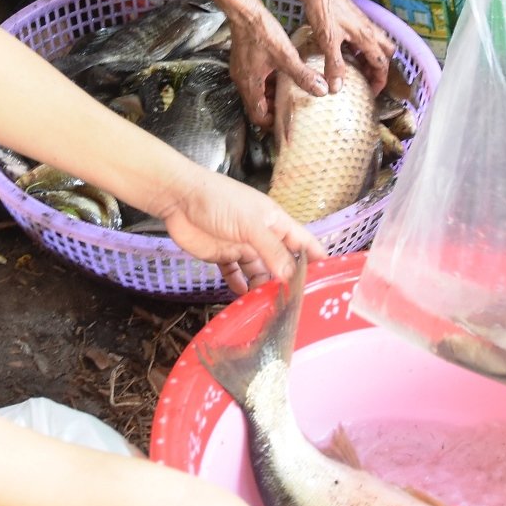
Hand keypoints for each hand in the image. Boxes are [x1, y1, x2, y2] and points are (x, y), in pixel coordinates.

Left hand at [155, 165, 325, 294]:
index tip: (326, 282)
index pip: (303, 243)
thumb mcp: (251, 224)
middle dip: (288, 281)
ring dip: (263, 287)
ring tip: (268, 307)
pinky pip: (235, 275)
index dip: (316, 260)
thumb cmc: (219, 201)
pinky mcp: (222, 255)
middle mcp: (262, 236)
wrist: (179, 198)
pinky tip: (243, 296)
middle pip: (281, 262)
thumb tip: (290, 276)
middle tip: (295, 305)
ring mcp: (242, 246)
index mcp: (275, 222)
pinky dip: (239, 286)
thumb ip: (271, 250)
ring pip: (259, 272)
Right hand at [209, 0, 321, 127]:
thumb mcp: (286, 56)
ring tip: (290, 92)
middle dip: (273, 109)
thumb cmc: (261, 32)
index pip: (258, 116)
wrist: (243, 11)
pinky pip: (255, 79)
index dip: (271, 123)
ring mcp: (241, 70)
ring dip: (272, 95)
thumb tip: (321, 91)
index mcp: (250, 85)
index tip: (286, 124)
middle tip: (292, 109)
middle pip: (257, 105)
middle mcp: (242, 81)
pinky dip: (268, 82)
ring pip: (257, 92)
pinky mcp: (243, 60)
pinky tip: (281, 73)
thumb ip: (303, 75)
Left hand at [289, 0, 391, 95]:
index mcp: (367, 37)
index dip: (379, 81)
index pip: (382, 64)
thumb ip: (334, 64)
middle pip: (385, 53)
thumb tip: (337, 88)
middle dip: (380, 68)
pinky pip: (362, 38)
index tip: (372, 93)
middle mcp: (368, 30)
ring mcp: (360, 23)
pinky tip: (342, 53)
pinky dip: (358, 49)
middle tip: (366, 80)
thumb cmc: (323, 7)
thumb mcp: (328, 39)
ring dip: (369, 58)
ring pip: (375, 44)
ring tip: (355, 71)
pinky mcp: (351, 18)